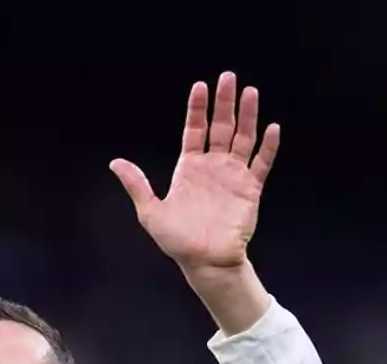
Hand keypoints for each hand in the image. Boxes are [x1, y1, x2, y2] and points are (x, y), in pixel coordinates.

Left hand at [110, 72, 279, 272]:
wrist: (205, 262)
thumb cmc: (177, 240)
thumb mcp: (151, 212)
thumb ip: (137, 185)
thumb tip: (115, 163)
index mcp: (189, 168)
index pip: (194, 130)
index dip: (197, 109)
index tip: (200, 86)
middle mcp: (212, 167)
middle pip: (221, 126)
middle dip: (224, 102)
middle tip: (228, 77)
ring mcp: (233, 176)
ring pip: (243, 138)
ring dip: (248, 116)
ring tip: (251, 92)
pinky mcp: (250, 189)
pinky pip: (261, 163)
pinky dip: (268, 146)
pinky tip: (271, 128)